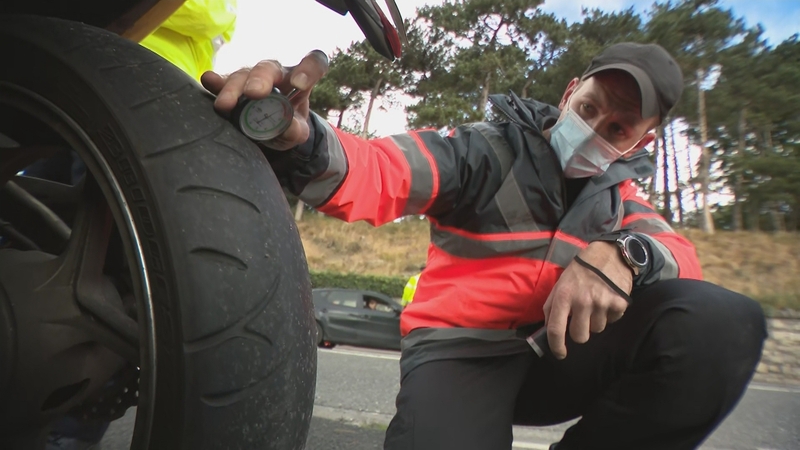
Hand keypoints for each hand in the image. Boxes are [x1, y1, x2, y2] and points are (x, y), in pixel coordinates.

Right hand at [200, 50, 328, 149]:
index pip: (313, 64)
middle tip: (254, 93)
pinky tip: (208, 81)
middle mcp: (275, 74)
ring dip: (234, 88)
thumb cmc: (287, 125)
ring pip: (243, 75)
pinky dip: (215, 81)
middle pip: (269, 68)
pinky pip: (223, 80)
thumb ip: (296, 130)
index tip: (299, 85)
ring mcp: (251, 77)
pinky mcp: (232, 86)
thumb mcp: (296, 132)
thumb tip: (288, 126)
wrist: (270, 129)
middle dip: (261, 79)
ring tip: (225, 104)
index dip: (308, 70)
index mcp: (299, 80)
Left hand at [542, 241, 632, 358]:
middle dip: (580, 332)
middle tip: (581, 319)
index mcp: (563, 296)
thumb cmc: (579, 271)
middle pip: (580, 336)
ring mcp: (602, 303)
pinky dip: (609, 314)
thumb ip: (552, 307)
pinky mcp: (619, 303)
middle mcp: (582, 301)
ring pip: (597, 329)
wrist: (608, 255)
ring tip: (595, 303)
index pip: (556, 329)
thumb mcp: (559, 284)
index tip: (560, 353)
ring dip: (595, 321)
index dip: (556, 346)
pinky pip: (612, 321)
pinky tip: (607, 300)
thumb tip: (548, 331)